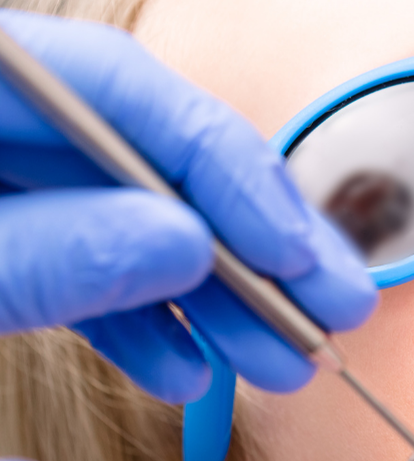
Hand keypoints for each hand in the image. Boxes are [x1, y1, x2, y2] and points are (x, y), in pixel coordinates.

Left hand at [0, 10, 375, 401]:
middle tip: (334, 309)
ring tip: (279, 364)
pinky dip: (140, 323)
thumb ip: (49, 255)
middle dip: (252, 244)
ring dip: (216, 301)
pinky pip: (85, 267)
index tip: (295, 255)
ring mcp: (5, 179)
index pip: (129, 92)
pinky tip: (185, 369)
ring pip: (137, 223)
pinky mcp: (7, 237)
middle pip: (156, 158)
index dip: (229, 171)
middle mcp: (5, 121)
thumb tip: (186, 247)